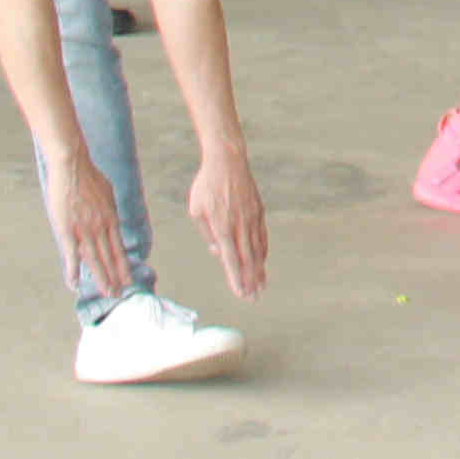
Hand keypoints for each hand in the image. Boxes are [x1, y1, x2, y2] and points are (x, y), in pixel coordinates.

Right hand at [44, 151, 133, 300]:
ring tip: (106, 294)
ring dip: (101, 279)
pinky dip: (73, 270)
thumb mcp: (108, 193)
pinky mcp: (67, 229)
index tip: (128, 281)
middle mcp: (101, 227)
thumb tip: (113, 217)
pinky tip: (75, 284)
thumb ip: (110, 209)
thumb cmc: (88, 176)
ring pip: (94, 260)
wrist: (72, 165)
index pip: (119, 249)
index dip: (123, 267)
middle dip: (114, 278)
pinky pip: (71, 255)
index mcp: (111, 219)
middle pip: (109, 258)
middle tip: (118, 295)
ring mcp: (84, 230)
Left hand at [188, 150, 268, 299]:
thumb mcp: (196, 209)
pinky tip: (263, 261)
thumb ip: (206, 233)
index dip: (236, 278)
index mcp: (222, 226)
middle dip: (251, 281)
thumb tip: (217, 252)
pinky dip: (263, 250)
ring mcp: (251, 218)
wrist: (228, 160)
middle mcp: (240, 225)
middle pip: (247, 259)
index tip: (241, 293)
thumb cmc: (207, 185)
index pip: (230, 259)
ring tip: (262, 286)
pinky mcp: (258, 211)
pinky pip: (262, 235)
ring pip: (257, 249)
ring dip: (259, 270)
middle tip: (254, 298)